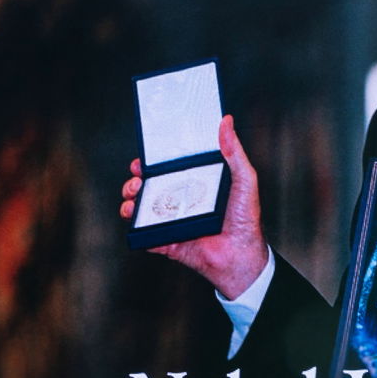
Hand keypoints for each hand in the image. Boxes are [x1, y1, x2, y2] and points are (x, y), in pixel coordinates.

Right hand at [120, 114, 269, 298]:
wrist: (241, 256)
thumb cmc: (246, 218)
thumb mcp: (244, 179)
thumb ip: (234, 151)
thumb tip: (227, 122)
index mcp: (196, 185)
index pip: (169, 170)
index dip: (153, 163)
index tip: (144, 158)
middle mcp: (182, 203)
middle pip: (150, 188)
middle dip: (136, 181)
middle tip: (137, 179)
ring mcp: (174, 223)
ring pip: (142, 210)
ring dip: (131, 201)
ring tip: (133, 197)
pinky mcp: (168, 242)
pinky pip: (145, 236)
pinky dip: (136, 229)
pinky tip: (136, 219)